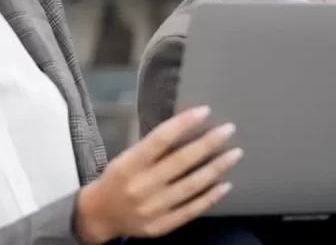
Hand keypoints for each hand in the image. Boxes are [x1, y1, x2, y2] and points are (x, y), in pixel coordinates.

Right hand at [73, 105, 242, 242]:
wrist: (100, 215)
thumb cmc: (118, 178)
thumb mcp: (127, 158)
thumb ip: (153, 148)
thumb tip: (188, 128)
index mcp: (130, 164)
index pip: (160, 139)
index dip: (184, 123)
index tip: (205, 111)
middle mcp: (142, 186)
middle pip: (181, 161)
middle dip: (208, 143)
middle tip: (229, 129)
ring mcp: (153, 208)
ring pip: (191, 185)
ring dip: (216, 168)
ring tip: (235, 154)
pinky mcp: (161, 226)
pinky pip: (191, 209)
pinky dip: (210, 197)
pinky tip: (225, 184)